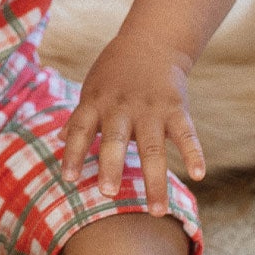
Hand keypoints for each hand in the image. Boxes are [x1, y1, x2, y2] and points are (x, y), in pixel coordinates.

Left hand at [62, 32, 205, 214]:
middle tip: (107, 194)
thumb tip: (57, 140)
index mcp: (96, 103)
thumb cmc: (115, 73)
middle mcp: (121, 107)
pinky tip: (198, 175)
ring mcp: (150, 109)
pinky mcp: (176, 108)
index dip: (72, 153)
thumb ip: (80, 118)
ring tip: (157, 210)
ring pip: (152, 148)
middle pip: (114, 140)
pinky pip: (186, 134)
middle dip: (111, 167)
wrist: (151, 43)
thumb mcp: (92, 90)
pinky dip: (193, 153)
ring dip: (155, 180)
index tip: (67, 179)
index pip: (79, 129)